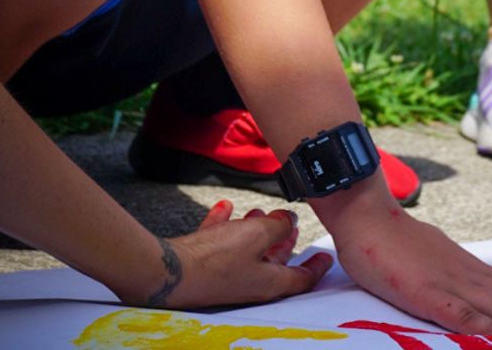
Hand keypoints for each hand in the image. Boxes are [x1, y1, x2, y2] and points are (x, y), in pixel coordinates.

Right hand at [135, 201, 331, 309]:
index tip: (327, 258)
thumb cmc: (215, 259)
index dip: (316, 267)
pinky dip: (223, 226)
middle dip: (283, 243)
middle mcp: (248, 283)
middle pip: (273, 262)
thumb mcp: (258, 234)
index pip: (302, 279)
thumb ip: (279, 227)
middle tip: (291, 227)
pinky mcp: (202, 267)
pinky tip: (224, 208)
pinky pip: (218, 244)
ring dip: (253, 231)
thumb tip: (289, 222)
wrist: (165, 271)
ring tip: (257, 212)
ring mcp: (224, 276)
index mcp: (268, 283)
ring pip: (246, 251)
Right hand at [336, 209, 491, 339]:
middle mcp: (469, 275)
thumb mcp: (432, 261)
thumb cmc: (393, 242)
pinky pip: (463, 315)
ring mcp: (450, 284)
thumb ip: (454, 278)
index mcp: (471, 268)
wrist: (365, 217)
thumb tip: (473, 290)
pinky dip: (490, 327)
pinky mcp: (427, 295)